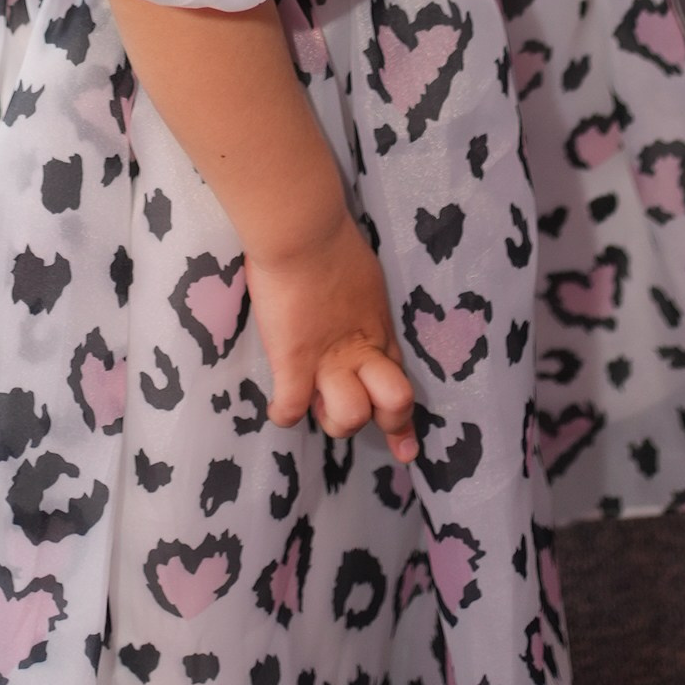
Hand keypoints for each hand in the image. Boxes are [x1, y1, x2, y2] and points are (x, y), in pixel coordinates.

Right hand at [247, 207, 417, 466]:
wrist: (303, 232)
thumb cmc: (330, 243)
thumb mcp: (364, 280)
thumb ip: (362, 309)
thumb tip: (353, 314)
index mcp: (378, 332)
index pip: (399, 385)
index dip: (403, 424)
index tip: (406, 452)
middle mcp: (361, 353)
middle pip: (390, 409)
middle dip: (375, 420)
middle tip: (351, 408)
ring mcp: (329, 361)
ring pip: (348, 419)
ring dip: (329, 416)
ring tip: (313, 397)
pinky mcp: (294, 362)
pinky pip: (291, 410)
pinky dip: (283, 413)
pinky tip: (278, 406)